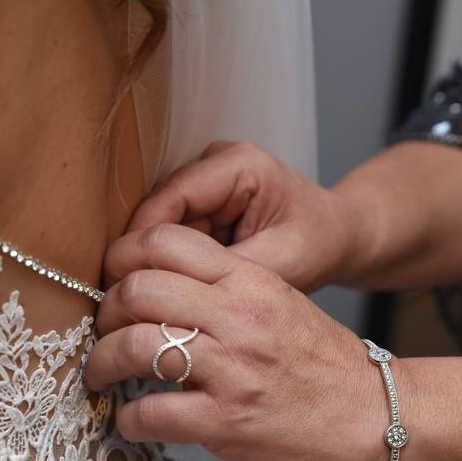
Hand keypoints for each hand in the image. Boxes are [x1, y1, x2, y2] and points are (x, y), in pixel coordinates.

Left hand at [85, 223, 388, 460]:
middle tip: (105, 330)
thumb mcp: (277, 300)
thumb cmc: (321, 361)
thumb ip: (222, 287)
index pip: (164, 241)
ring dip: (103, 362)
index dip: (122, 258)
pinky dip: (129, 419)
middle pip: (138, 289)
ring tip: (101, 374)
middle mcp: (237, 316)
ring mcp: (232, 370)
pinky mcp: (227, 422)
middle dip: (106, 311)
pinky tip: (132, 421)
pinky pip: (152, 414)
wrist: (373, 414)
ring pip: (136, 346)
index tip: (113, 282)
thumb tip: (156, 289)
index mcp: (248, 279)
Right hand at [125, 141, 362, 292]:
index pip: (171, 197)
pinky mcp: (203, 198)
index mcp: (240, 165)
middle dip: (148, 253)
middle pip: (159, 209)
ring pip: (161, 222)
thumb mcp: (278, 265)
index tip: (124, 280)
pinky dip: (174, 259)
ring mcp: (207, 178)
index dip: (143, 239)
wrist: (338, 236)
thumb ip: (225, 272)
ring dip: (160, 259)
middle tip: (130, 298)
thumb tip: (172, 292)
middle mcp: (217, 162)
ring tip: (156, 298)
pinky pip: (173, 231)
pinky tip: (176, 286)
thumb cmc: (319, 245)